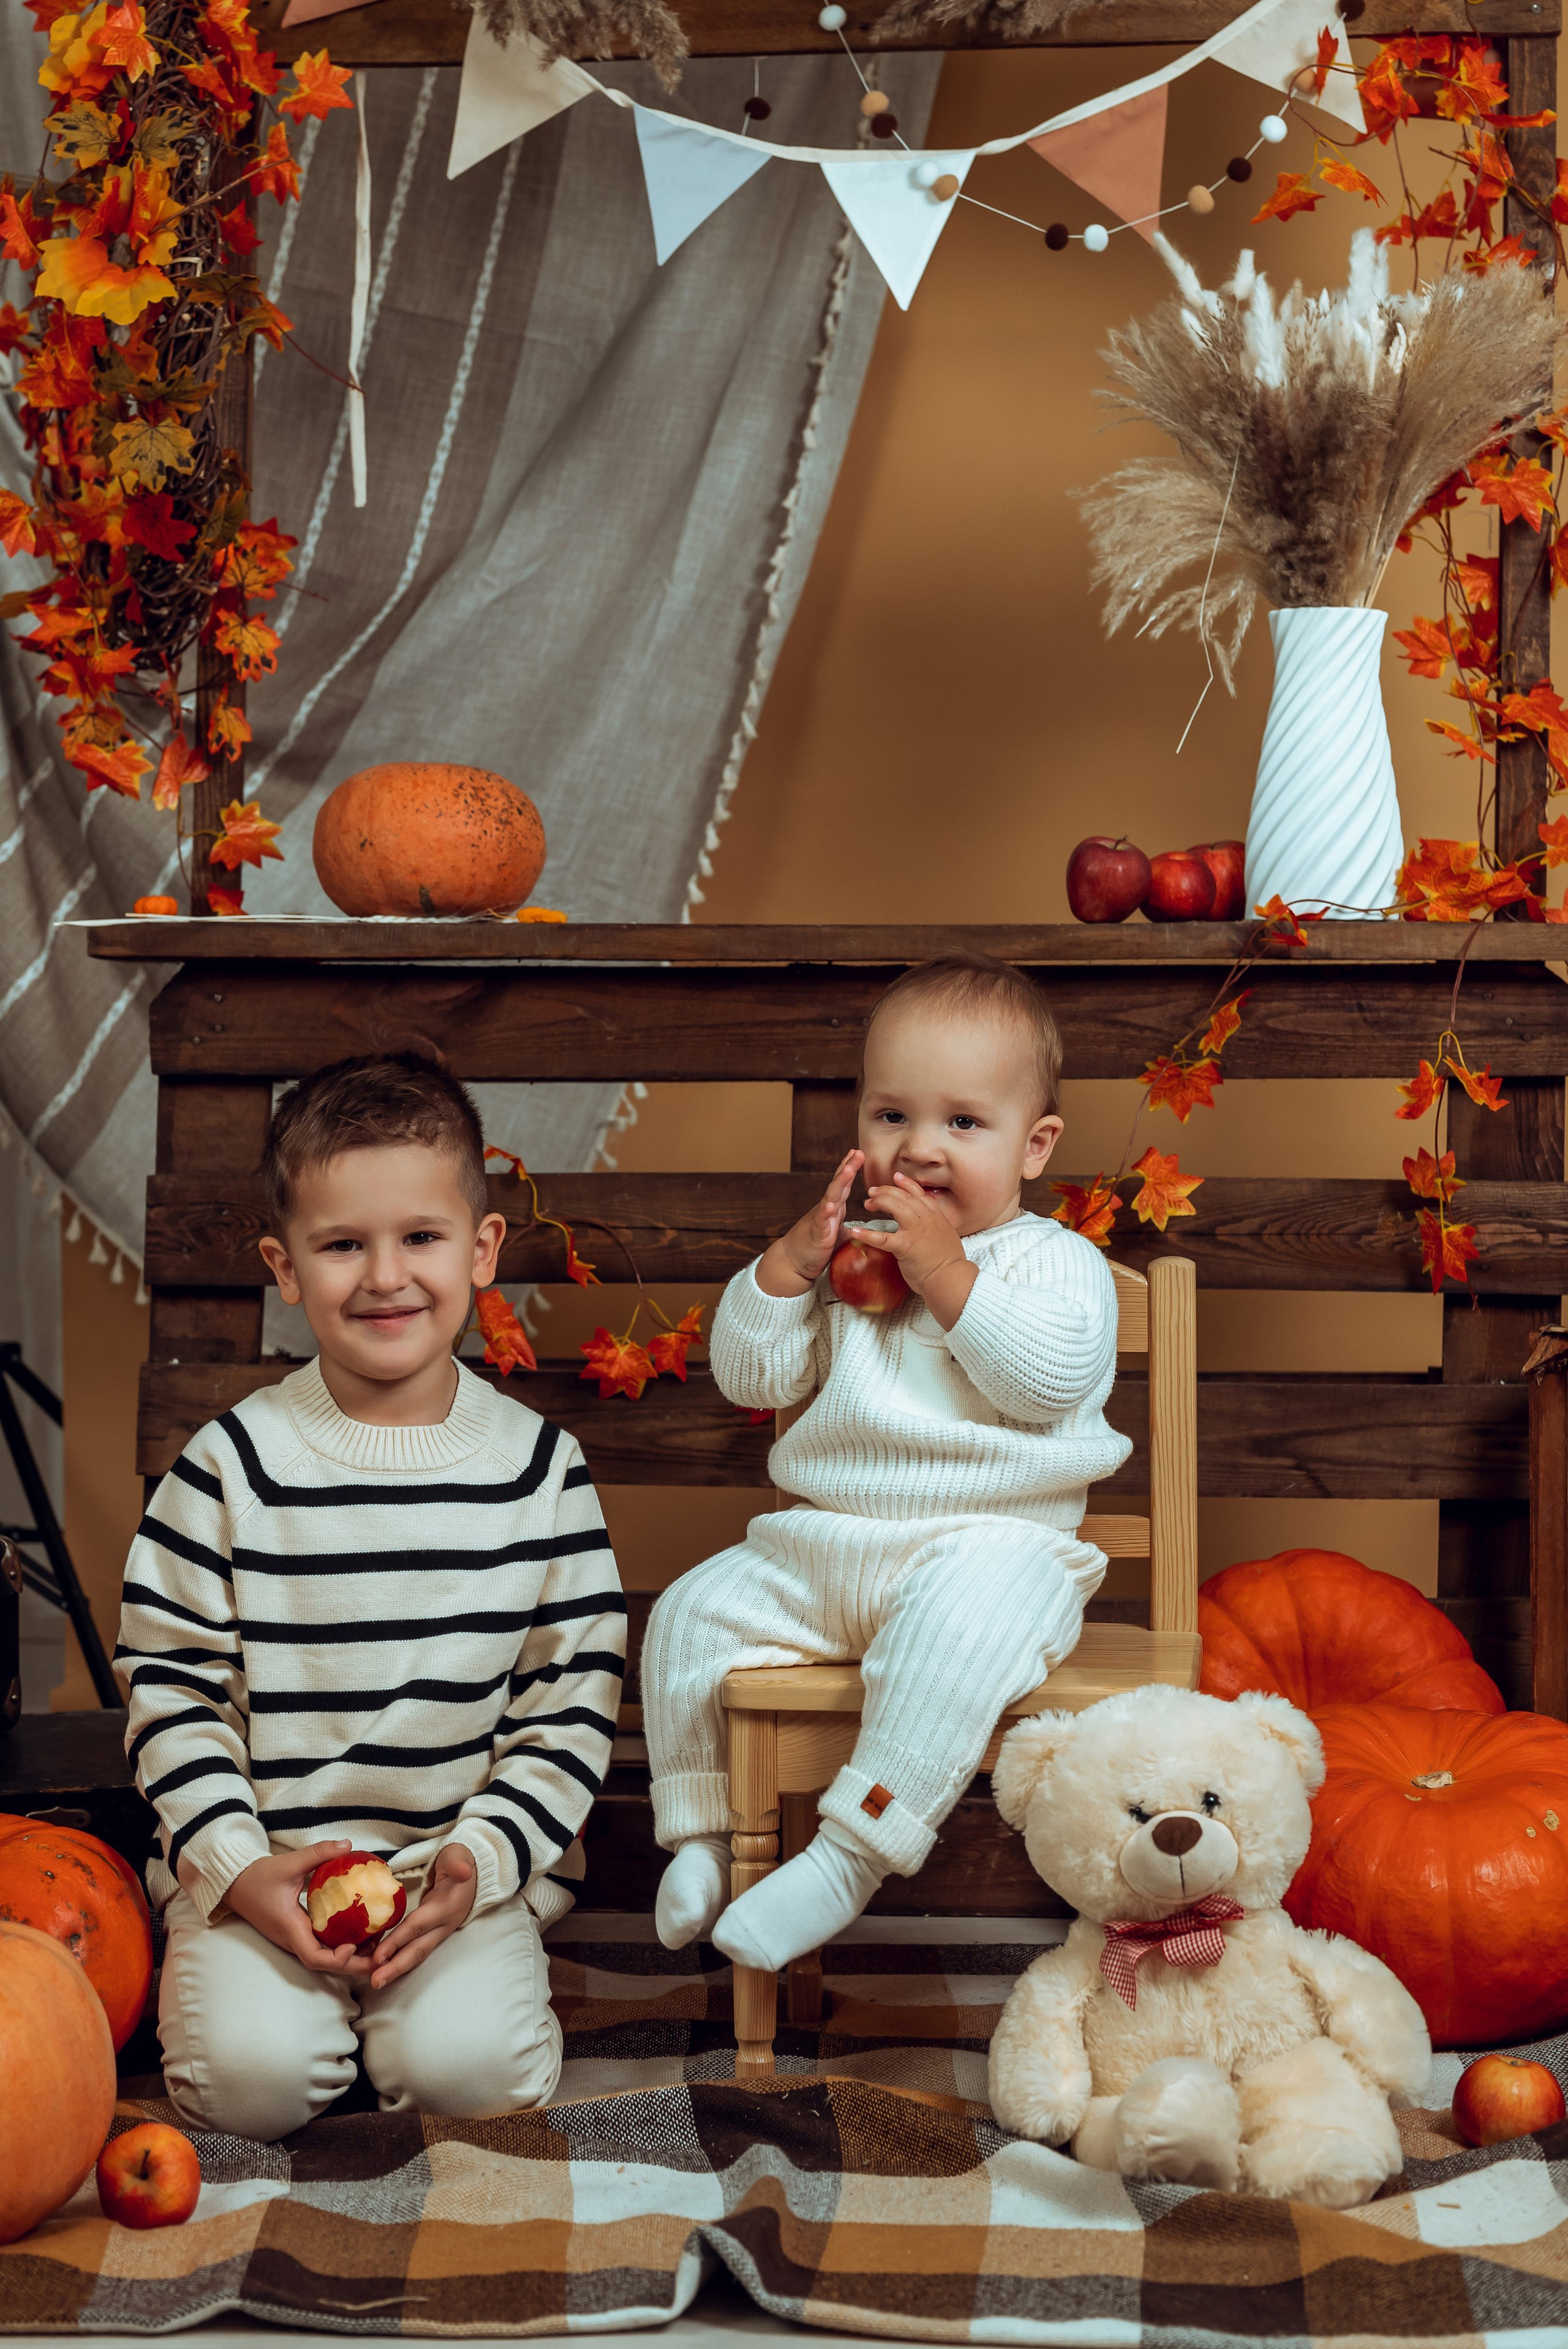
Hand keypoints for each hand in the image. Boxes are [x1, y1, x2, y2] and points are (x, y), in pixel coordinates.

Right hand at [222, 1840, 371, 1977]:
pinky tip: (360, 1934)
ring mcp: (294, 1940)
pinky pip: (321, 1946)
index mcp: (290, 1928)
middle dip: (354, 1965)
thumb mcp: (289, 1862)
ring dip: (350, 1957)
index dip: (336, 1959)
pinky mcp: (296, 1934)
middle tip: (382, 1956)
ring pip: (324, 1958)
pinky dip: (341, 1946)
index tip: (353, 1946)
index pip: (314, 1957)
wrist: (236, 1885)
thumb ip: (318, 1853)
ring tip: (378, 1944)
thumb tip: (348, 1844)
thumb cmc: (258, 1876)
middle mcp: (293, 1940)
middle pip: (325, 1964)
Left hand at [361, 1844, 476, 1990]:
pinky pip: (414, 1948)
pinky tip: (379, 1966)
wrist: (474, 1873)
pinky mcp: (432, 1933)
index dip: (398, 1941)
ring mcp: (439, 1932)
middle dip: (396, 1967)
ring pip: (416, 1954)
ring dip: (395, 1969)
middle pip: (418, 1950)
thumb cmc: (459, 1861)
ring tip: (375, 1980)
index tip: (378, 1957)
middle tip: (376, 1982)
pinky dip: (397, 1959)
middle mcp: (443, 1925)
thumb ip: (457, 1863)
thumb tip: (462, 1872)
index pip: (418, 1926)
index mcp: (447, 1907)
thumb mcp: (458, 1856)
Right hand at [757, 1150, 863, 1296]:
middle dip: (848, 1168)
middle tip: (858, 1153)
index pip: (843, 1184)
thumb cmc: (815, 1247)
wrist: (793, 1261)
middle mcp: (827, 1209)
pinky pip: (821, 1221)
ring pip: (831, 1198)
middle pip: (838, 1185)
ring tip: (848, 1170)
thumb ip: (850, 1229)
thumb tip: (865, 1230)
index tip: (858, 1153)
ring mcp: (821, 1219)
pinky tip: (830, 1205)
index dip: (849, 1168)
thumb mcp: (838, 1235)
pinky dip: (825, 1212)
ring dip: (839, 1183)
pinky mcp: (817, 1234)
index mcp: (834, 1208)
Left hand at [845, 1173, 976, 1329]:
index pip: (919, 1194)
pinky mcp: (905, 1246)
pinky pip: (882, 1238)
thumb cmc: (950, 1262)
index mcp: (936, 1216)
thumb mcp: (948, 1236)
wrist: (952, 1279)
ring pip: (895, 1207)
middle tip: (872, 1192)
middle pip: (903, 1196)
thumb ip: (937, 1226)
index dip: (906, 1184)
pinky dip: (867, 1235)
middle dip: (886, 1191)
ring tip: (867, 1203)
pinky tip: (855, 1231)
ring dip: (879, 1202)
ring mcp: (916, 1231)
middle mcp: (927, 1219)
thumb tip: (931, 1224)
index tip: (895, 1177)